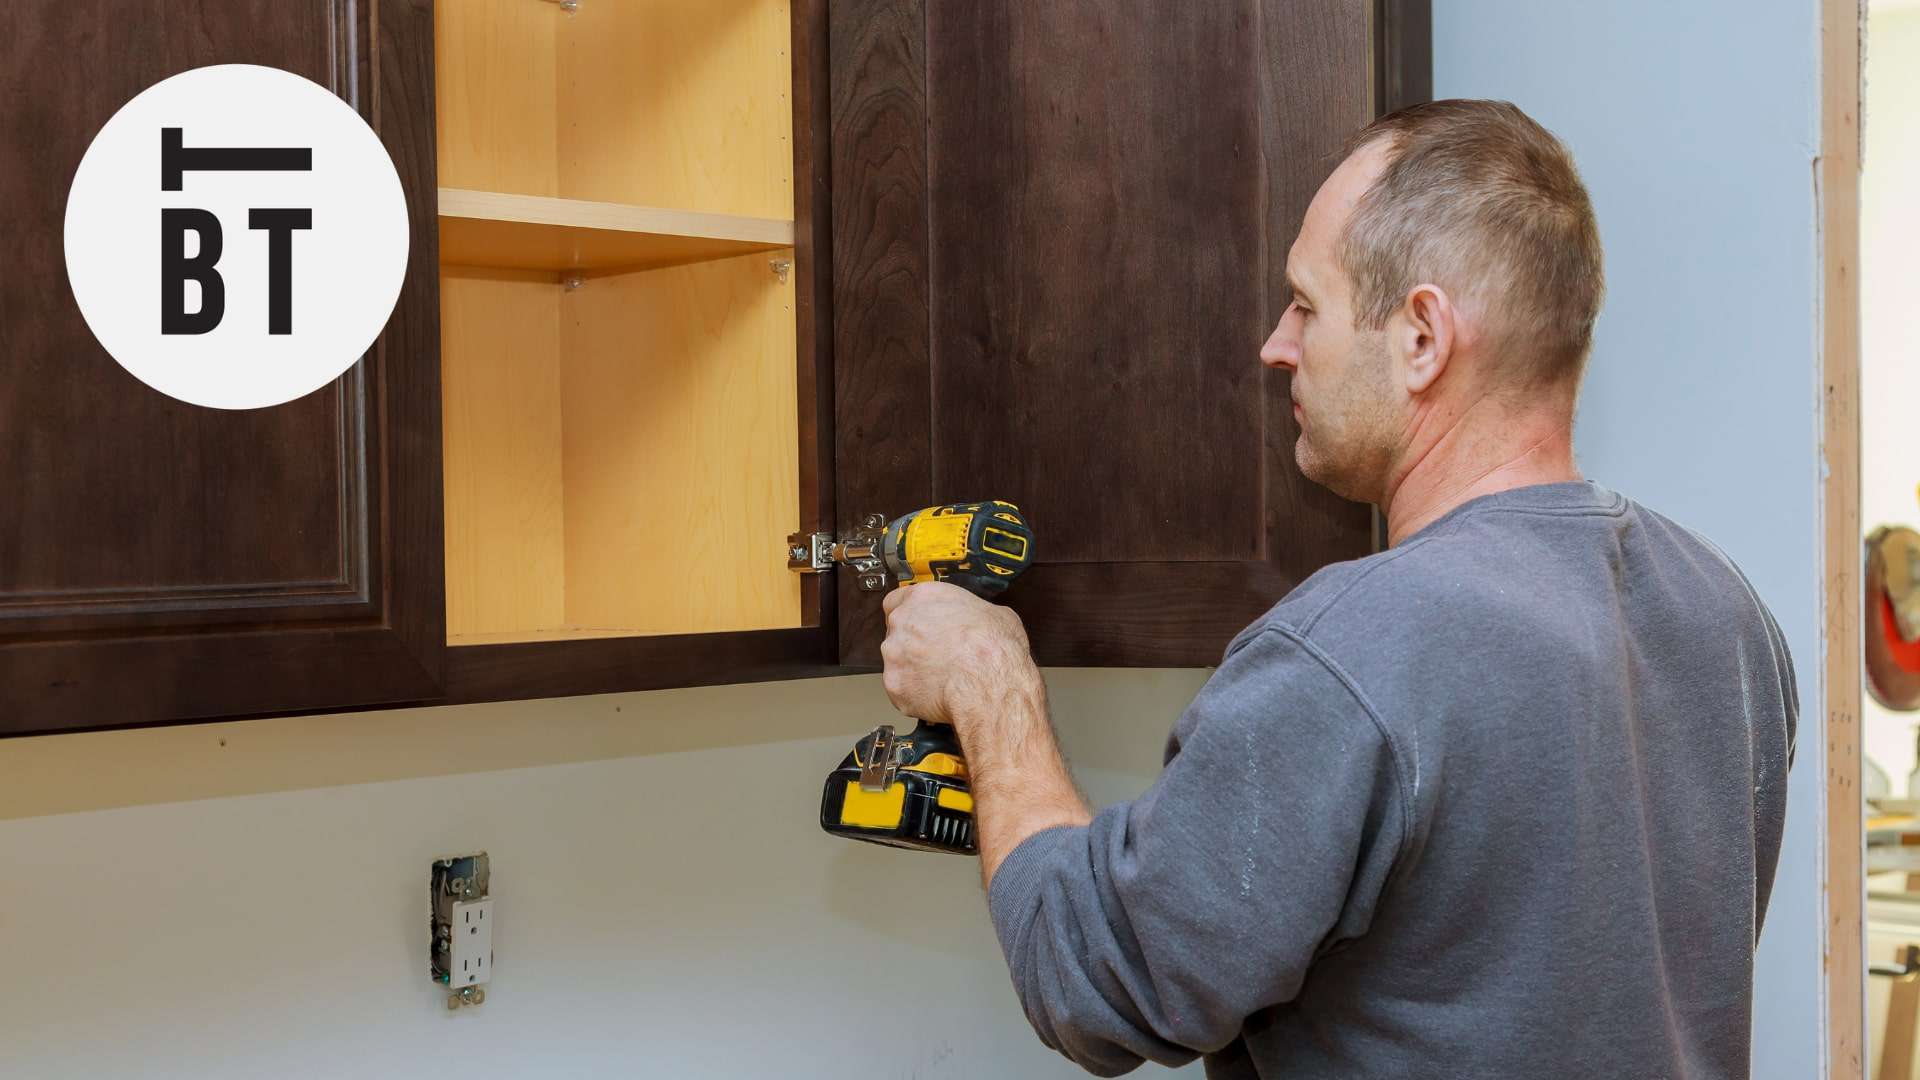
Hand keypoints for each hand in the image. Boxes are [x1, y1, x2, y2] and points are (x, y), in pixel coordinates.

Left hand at [880, 582, 1036, 728]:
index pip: (898, 600)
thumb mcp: (995, 613)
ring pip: (897, 661)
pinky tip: (938, 693)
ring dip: (913, 668)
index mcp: (924, 597)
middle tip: (937, 653)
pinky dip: (916, 693)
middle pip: (896, 631)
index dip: (910, 614)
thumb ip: (972, 613)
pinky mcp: (895, 684)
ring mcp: (894, 654)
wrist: (988, 684)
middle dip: (913, 643)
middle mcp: (903, 622)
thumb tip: (980, 620)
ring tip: (941, 676)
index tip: (919, 623)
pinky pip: (901, 688)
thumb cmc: (993, 649)